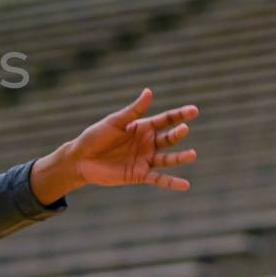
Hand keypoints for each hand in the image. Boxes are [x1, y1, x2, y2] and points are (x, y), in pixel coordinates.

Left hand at [30, 88, 197, 203]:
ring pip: (167, 159)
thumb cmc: (96, 136)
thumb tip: (149, 92)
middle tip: (184, 129)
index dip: (180, 115)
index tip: (194, 110)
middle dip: (177, 134)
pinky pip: (158, 179)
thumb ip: (133, 110)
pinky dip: (171, 182)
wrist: (81, 158)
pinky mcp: (139, 175)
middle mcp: (148, 143)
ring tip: (192, 154)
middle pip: (168, 138)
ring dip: (180, 157)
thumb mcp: (115, 121)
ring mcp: (145, 160)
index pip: (166, 120)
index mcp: (143, 127)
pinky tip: (185, 185)